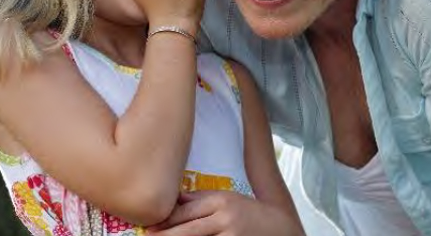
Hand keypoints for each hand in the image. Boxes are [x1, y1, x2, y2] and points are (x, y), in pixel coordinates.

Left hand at [145, 191, 304, 235]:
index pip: (185, 212)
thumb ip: (200, 200)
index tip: (148, 227)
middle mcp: (225, 218)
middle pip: (186, 231)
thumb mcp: (227, 200)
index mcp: (221, 201)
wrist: (282, 230)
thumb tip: (172, 201)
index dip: (164, 222)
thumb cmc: (250, 214)